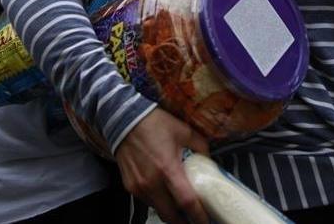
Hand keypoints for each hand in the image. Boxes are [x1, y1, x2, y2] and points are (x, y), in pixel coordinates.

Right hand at [115, 108, 209, 223]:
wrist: (124, 120)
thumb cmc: (153, 124)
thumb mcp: (184, 131)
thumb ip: (200, 147)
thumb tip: (209, 160)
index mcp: (168, 168)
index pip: (186, 201)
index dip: (198, 215)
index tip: (206, 220)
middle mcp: (152, 182)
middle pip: (170, 216)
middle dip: (183, 222)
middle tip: (194, 219)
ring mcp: (139, 186)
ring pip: (158, 209)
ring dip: (170, 211)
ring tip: (179, 205)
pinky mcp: (130, 187)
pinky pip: (147, 201)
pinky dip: (158, 201)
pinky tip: (164, 192)